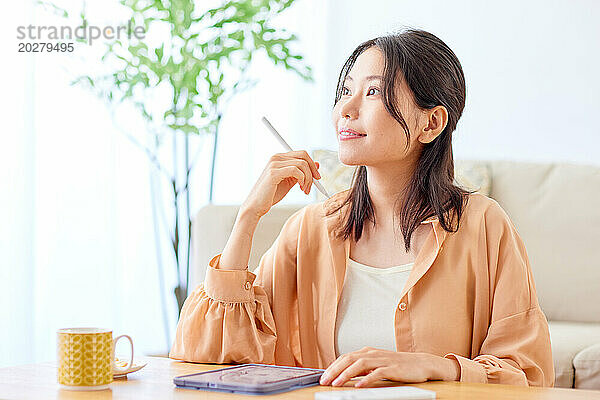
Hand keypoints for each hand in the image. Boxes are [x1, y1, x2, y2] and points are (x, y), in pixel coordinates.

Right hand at [241, 150, 320, 218]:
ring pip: (302, 164)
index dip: (312, 165)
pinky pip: (296, 170)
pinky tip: (300, 188)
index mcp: (279, 158)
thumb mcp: (290, 182)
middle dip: (312, 170)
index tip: (317, 178)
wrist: (256, 206)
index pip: (302, 154)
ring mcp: (274, 164)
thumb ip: (301, 173)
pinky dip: (302, 179)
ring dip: (308, 178)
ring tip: (305, 190)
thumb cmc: (271, 194)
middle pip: (303, 156)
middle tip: (315, 183)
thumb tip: (317, 165)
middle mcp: (276, 157)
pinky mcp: (274, 172)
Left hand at [319, 347, 458, 387]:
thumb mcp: (376, 365)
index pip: (345, 357)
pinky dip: (367, 379)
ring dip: (346, 374)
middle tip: (324, 381)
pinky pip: (377, 373)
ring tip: (337, 384)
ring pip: (360, 364)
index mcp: (367, 352)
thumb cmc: (397, 365)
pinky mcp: (392, 368)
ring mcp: (382, 360)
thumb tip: (345, 376)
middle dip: (335, 370)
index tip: (323, 377)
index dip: (333, 366)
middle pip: (349, 359)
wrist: (420, 363)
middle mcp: (373, 353)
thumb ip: (362, 369)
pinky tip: (359, 386)